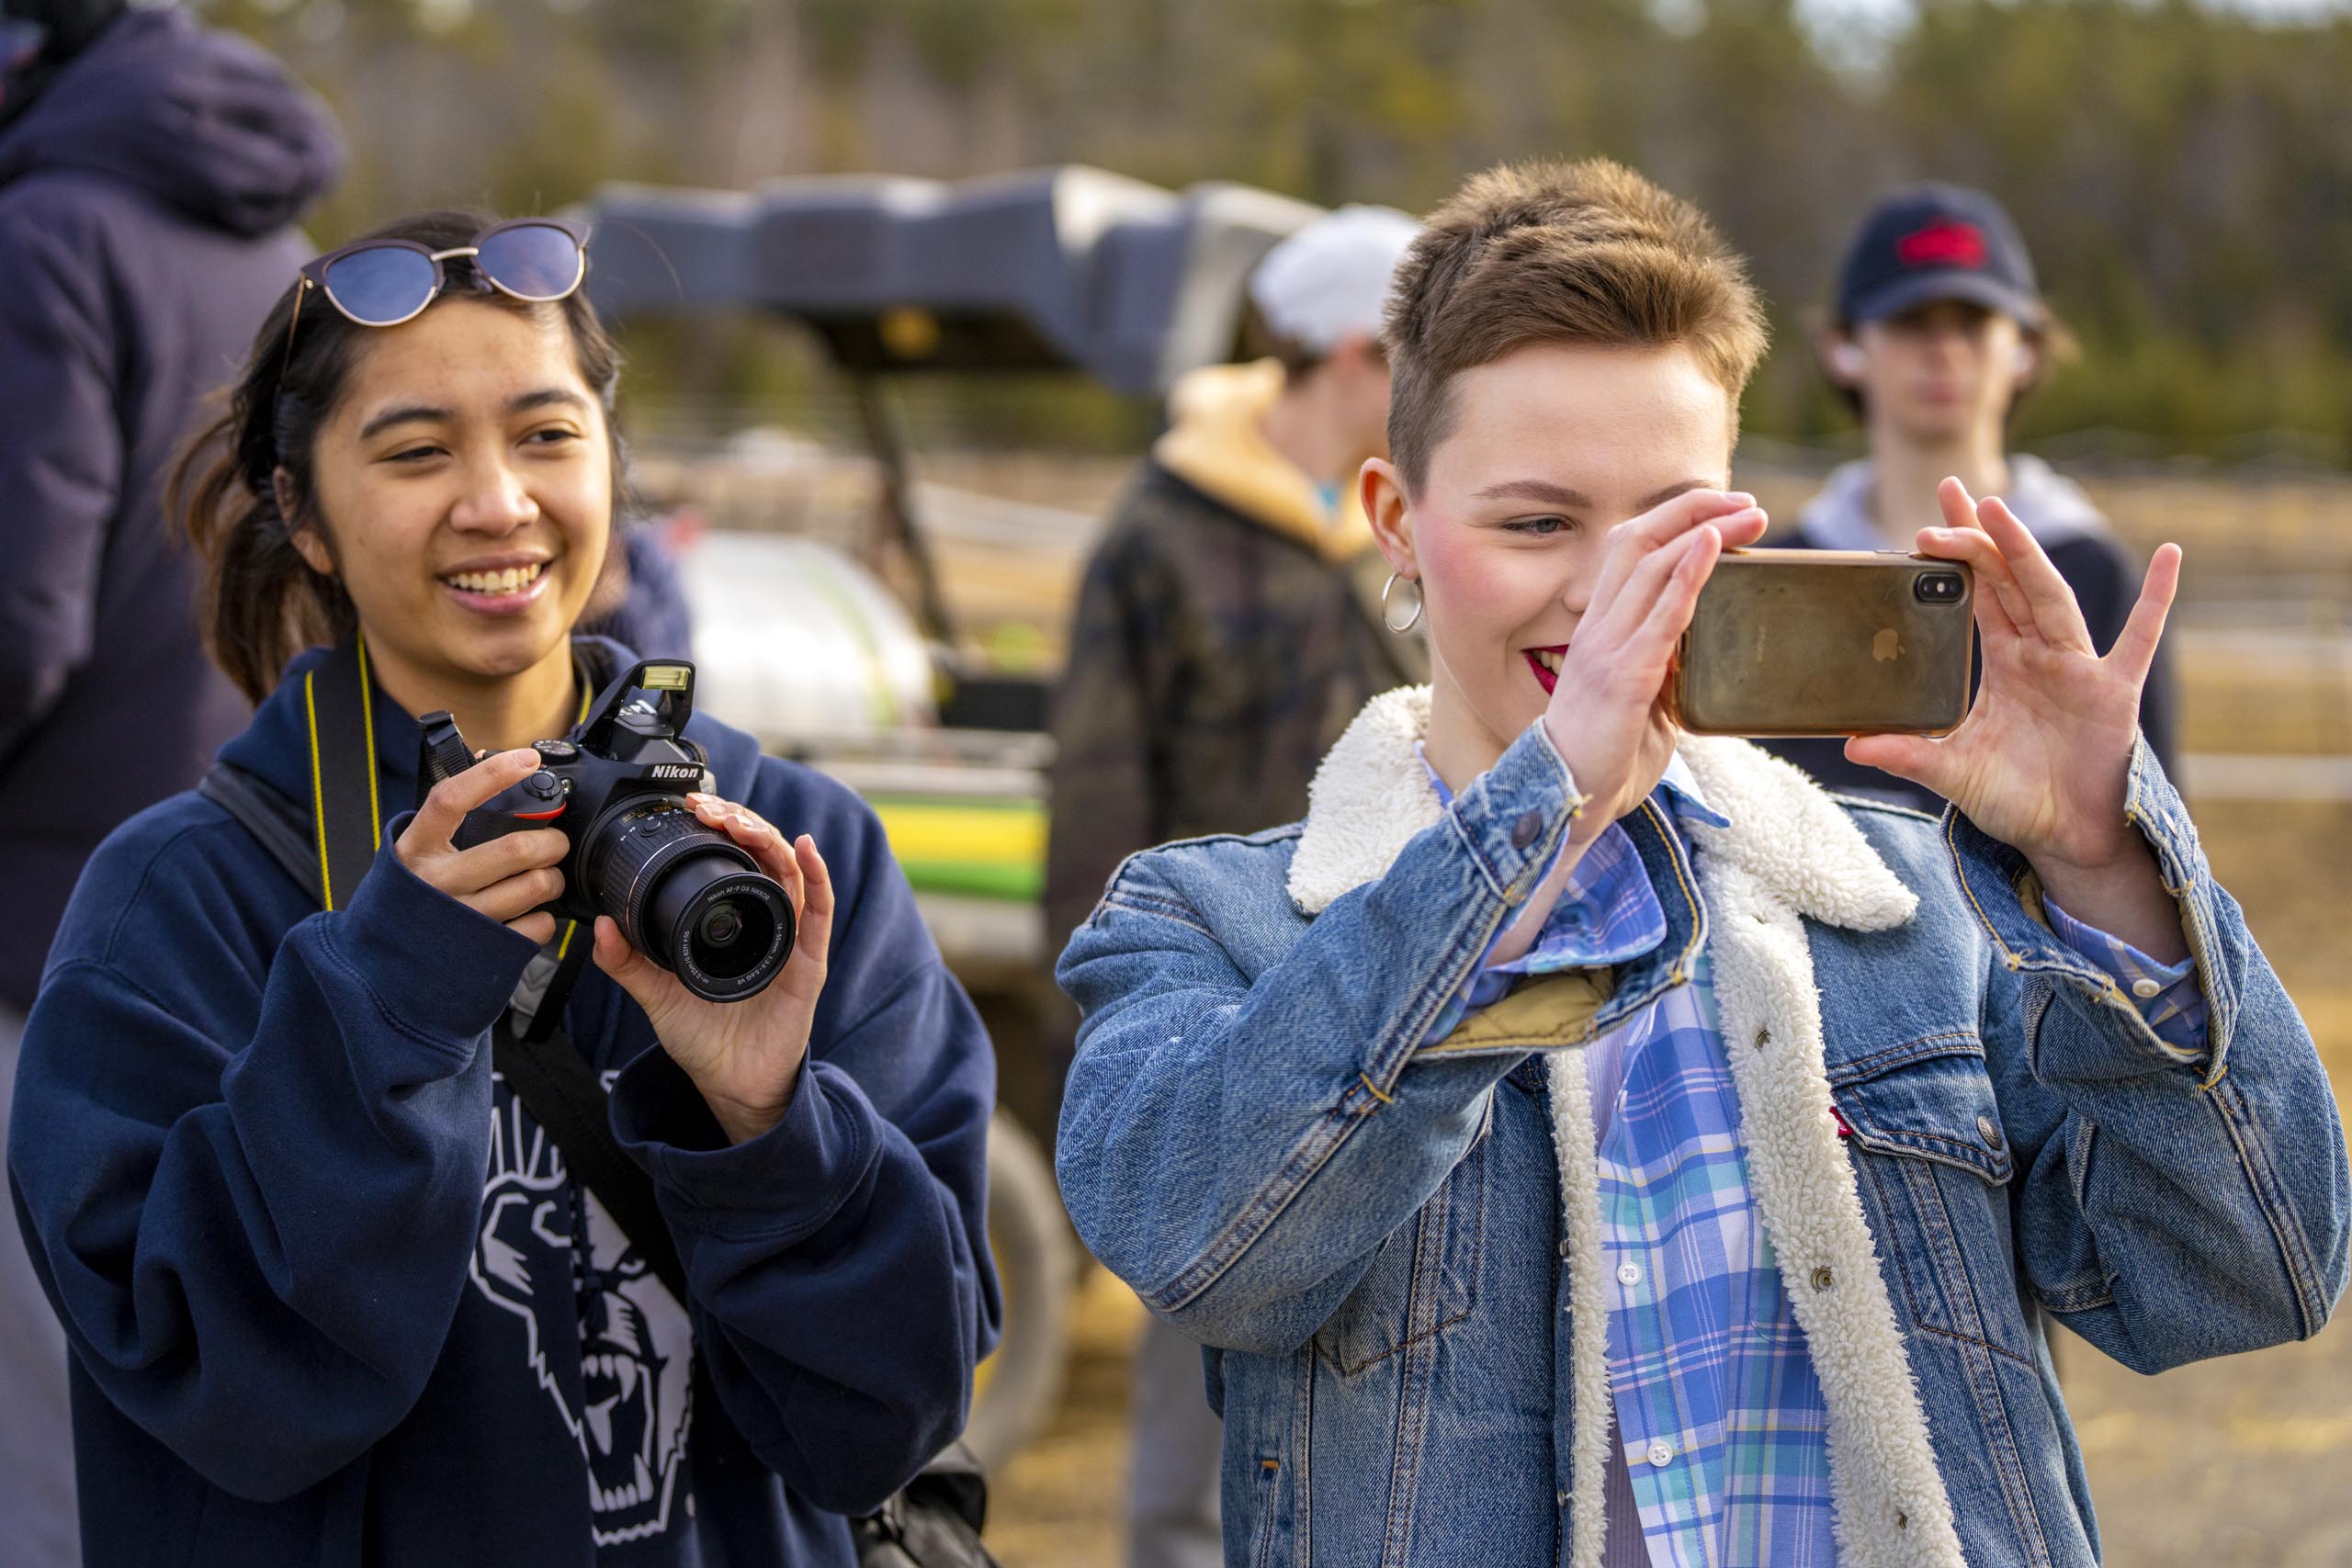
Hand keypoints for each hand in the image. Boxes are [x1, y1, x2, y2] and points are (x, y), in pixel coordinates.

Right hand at [396, 748, 568, 944]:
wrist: (380, 960)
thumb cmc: (412, 892)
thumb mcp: (415, 849)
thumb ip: (447, 816)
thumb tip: (494, 760)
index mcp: (417, 848)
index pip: (451, 799)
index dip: (493, 775)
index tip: (527, 760)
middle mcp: (437, 882)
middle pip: (515, 849)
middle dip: (552, 842)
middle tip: (555, 843)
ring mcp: (462, 917)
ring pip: (535, 886)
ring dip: (553, 878)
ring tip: (545, 877)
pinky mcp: (485, 948)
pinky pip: (538, 925)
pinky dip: (546, 917)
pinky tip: (531, 911)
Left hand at [592, 793, 834, 1144]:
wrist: (730, 1084)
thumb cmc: (703, 1038)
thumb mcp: (655, 995)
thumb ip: (627, 963)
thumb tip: (601, 924)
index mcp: (731, 919)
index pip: (732, 858)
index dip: (718, 827)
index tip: (692, 807)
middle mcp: (764, 920)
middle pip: (763, 853)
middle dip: (739, 822)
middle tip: (709, 807)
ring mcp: (789, 938)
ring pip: (789, 871)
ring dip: (768, 837)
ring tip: (740, 822)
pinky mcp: (807, 962)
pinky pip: (818, 911)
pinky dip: (817, 875)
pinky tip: (804, 848)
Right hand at [1542, 489, 1767, 842]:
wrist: (1568, 799)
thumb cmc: (1605, 756)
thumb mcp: (1642, 699)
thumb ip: (1665, 668)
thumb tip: (1701, 658)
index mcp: (1600, 630)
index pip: (1630, 554)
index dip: (1674, 522)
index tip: (1723, 513)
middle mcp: (1598, 627)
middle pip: (1639, 542)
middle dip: (1693, 511)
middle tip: (1746, 502)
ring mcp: (1608, 648)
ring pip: (1651, 566)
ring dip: (1705, 532)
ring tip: (1748, 516)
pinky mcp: (1624, 676)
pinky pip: (1661, 615)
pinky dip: (1689, 575)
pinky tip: (1712, 547)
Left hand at [1844, 478, 2186, 957]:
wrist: (2067, 836)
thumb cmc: (2015, 798)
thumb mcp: (1952, 773)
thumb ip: (1908, 755)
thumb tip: (1851, 745)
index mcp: (2004, 662)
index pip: (1974, 594)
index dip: (1956, 556)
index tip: (1925, 523)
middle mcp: (2040, 654)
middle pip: (2007, 579)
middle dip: (1981, 535)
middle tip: (1951, 490)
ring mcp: (2078, 667)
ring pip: (2047, 596)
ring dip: (2023, 551)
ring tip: (1999, 509)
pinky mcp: (2112, 690)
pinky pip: (2138, 638)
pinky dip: (2156, 598)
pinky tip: (2169, 556)